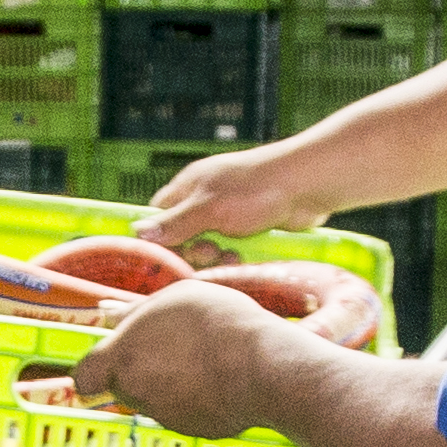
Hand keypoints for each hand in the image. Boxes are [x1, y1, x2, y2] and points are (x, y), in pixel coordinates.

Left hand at [70, 281, 294, 441]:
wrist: (261, 365)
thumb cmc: (215, 322)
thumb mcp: (172, 297)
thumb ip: (133, 311)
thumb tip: (106, 315)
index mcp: (123, 357)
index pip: (84, 378)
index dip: (93, 372)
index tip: (107, 363)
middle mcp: (136, 391)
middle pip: (122, 386)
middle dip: (138, 371)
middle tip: (171, 349)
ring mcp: (163, 414)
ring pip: (153, 399)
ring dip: (168, 384)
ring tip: (201, 360)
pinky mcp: (190, 428)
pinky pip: (182, 412)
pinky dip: (193, 400)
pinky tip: (217, 380)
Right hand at [139, 143, 342, 248]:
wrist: (307, 187)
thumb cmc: (257, 189)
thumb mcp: (209, 208)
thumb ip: (175, 223)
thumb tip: (139, 233)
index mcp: (189, 187)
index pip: (158, 216)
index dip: (159, 238)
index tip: (167, 256)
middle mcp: (205, 200)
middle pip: (182, 237)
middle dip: (192, 251)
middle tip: (210, 251)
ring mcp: (228, 214)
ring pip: (207, 247)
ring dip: (215, 259)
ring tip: (230, 257)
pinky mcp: (249, 229)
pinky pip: (229, 251)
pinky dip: (233, 259)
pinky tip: (242, 260)